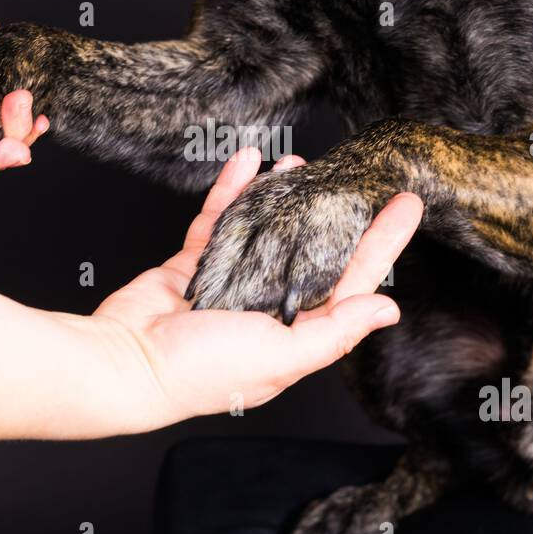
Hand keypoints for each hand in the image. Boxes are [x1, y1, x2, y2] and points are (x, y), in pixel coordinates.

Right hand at [93, 147, 422, 429]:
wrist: (127, 363)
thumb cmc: (202, 371)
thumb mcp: (282, 354)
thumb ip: (335, 330)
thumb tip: (387, 311)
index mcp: (296, 332)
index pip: (352, 281)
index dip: (381, 243)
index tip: (405, 207)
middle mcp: (268, 306)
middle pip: (313, 249)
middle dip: (335, 212)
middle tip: (357, 173)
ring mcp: (231, 283)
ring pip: (267, 230)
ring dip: (283, 196)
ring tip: (299, 163)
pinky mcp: (195, 265)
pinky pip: (220, 221)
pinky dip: (233, 191)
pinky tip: (247, 162)